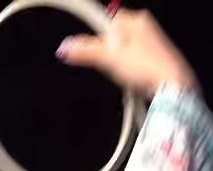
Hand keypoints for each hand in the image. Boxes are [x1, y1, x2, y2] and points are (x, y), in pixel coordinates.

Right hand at [56, 9, 199, 98]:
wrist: (171, 84)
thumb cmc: (147, 68)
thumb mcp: (109, 58)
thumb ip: (85, 52)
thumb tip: (64, 47)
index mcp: (135, 19)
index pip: (104, 20)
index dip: (94, 37)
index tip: (90, 49)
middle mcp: (143, 26)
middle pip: (111, 37)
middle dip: (105, 52)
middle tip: (110, 64)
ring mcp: (148, 41)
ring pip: (119, 50)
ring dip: (115, 63)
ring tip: (123, 72)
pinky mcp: (151, 56)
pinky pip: (129, 60)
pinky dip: (125, 69)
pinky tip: (129, 77)